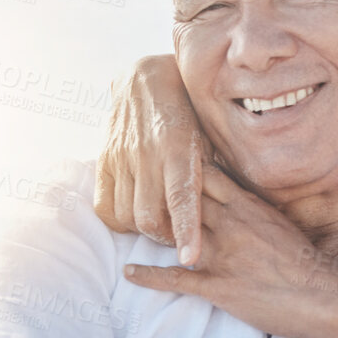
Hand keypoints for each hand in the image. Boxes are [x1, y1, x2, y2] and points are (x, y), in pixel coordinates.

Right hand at [94, 54, 211, 264]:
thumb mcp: (210, 136)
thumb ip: (214, 172)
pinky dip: (120, 220)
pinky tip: (136, 213)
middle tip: (181, 238)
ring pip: (127, 216)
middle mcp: (146, 153)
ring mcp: (122, 157)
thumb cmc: (190, 112)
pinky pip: (104, 207)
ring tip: (161, 222)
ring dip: (145, 230)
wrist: (148, 78)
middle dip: (166, 237)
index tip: (190, 259)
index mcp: (178, 146)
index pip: (181, 197)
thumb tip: (233, 213)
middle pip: (149, 217)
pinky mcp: (105, 159)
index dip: (186, 231)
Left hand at [124, 167, 337, 337]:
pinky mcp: (217, 285)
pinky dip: (149, 276)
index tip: (166, 161)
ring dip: (152, 229)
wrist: (322, 296)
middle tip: (137, 186)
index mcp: (249, 206)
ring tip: (130, 224)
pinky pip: (174, 279)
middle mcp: (230, 224)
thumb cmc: (311, 263)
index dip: (185, 169)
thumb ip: (259, 214)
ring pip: (174, 233)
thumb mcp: (284, 225)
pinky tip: (129, 273)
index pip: (208, 176)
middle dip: (161, 192)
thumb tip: (246, 209)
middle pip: (184, 199)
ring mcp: (221, 255)